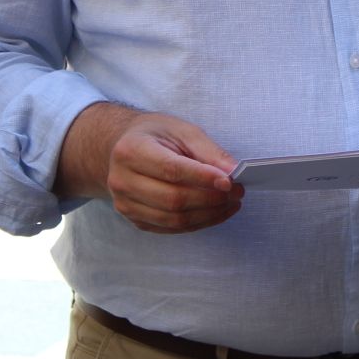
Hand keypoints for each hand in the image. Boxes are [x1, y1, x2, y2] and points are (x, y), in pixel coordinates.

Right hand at [58, 103, 241, 233]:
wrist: (121, 149)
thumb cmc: (155, 135)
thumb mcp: (181, 130)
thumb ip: (208, 151)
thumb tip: (233, 172)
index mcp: (131, 150)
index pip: (171, 169)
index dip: (203, 177)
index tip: (230, 181)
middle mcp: (122, 180)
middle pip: (173, 199)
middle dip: (211, 199)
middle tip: (238, 192)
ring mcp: (125, 204)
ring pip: (173, 219)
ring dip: (208, 215)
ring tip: (231, 203)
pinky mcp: (134, 219)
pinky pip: (170, 228)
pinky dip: (198, 223)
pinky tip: (215, 212)